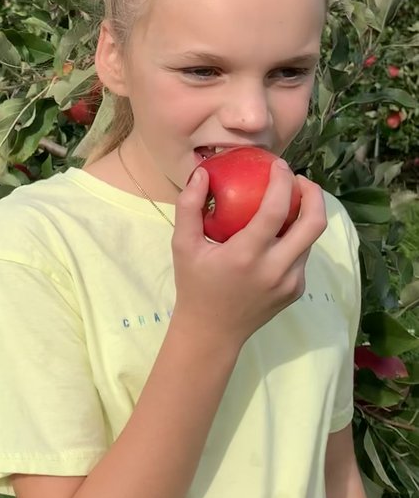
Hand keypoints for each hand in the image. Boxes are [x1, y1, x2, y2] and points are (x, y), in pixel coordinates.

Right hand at [171, 158, 327, 351]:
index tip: (280, 165)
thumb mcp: (182, 246)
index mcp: (246, 256)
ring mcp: (290, 283)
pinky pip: (302, 256)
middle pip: (314, 224)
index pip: (277, 210)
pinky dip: (295, 238)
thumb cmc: (194, 285)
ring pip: (310, 240)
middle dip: (314, 194)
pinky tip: (278, 232)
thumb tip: (202, 172)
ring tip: (289, 201)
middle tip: (300, 180)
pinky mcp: (296, 290)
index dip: (284, 182)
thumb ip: (189, 207)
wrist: (212, 332)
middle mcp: (275, 270)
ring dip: (305, 215)